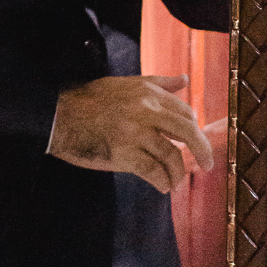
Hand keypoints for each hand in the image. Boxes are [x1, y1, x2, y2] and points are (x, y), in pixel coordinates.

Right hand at [48, 74, 212, 194]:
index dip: (194, 129)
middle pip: (187, 131)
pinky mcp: (123, 154)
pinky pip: (153, 171)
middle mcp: (145, 110)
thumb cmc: (88, 101)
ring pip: (171, 155)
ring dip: (177, 172)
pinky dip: (162, 181)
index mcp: (147, 93)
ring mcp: (134, 133)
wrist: (57, 117)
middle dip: (202, 151)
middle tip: (208, 165)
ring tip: (174, 181)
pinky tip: (162, 186)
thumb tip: (184, 80)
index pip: (185, 112)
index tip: (194, 142)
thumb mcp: (125, 84)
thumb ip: (158, 83)